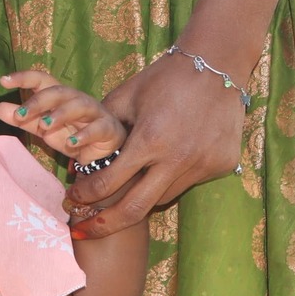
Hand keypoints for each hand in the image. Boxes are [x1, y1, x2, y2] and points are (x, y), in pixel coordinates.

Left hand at [0, 68, 125, 165]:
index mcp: (59, 96)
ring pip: (79, 105)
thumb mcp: (43, 128)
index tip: (3, 80)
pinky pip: (97, 128)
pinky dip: (84, 135)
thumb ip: (23, 119)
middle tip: (19, 115)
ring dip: (60, 114)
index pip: (42, 80)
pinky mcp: (108, 129)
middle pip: (58, 91)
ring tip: (44, 126)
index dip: (24, 77)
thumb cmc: (71, 133)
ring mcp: (95, 112)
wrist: (101, 152)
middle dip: (38, 102)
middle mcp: (77, 99)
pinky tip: (71, 143)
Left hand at [61, 52, 247, 238]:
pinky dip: (170, 179)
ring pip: (163, 197)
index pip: (108, 183)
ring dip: (141, 197)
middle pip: (135, 209)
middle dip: (105, 225)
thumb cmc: (162, 79)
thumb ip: (98, 129)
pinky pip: (188, 182)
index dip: (84, 196)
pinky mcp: (222, 165)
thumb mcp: (124, 98)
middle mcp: (178, 158)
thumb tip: (75, 160)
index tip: (72, 200)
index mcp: (149, 140)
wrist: (216, 65)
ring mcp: (204, 164)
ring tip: (122, 193)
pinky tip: (165, 164)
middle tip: (84, 230)